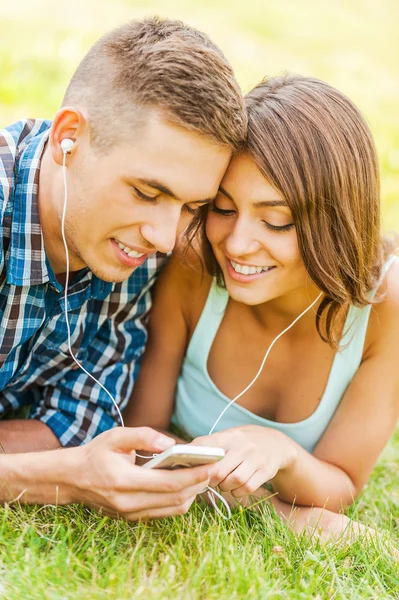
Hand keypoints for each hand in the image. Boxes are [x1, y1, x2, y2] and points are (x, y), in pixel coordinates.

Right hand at [68, 427, 211, 519]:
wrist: (72, 479)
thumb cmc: (95, 454)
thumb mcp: (115, 436)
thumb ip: (143, 436)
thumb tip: (170, 443)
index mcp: (125, 481)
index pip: (169, 483)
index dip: (194, 476)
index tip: (212, 465)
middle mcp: (129, 502)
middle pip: (175, 498)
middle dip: (199, 484)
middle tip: (214, 468)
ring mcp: (130, 514)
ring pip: (172, 509)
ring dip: (192, 494)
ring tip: (202, 475)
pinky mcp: (132, 518)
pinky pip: (163, 512)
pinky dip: (179, 500)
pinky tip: (185, 485)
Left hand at [192, 425, 296, 497]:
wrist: (277, 443)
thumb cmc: (244, 442)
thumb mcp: (228, 436)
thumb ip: (208, 444)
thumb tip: (182, 453)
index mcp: (229, 435)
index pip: (206, 445)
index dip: (195, 460)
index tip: (192, 469)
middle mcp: (243, 446)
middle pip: (219, 469)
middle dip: (211, 479)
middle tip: (210, 480)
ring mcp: (256, 458)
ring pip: (234, 480)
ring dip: (225, 487)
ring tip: (224, 484)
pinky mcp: (266, 471)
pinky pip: (247, 487)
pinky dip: (237, 492)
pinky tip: (236, 488)